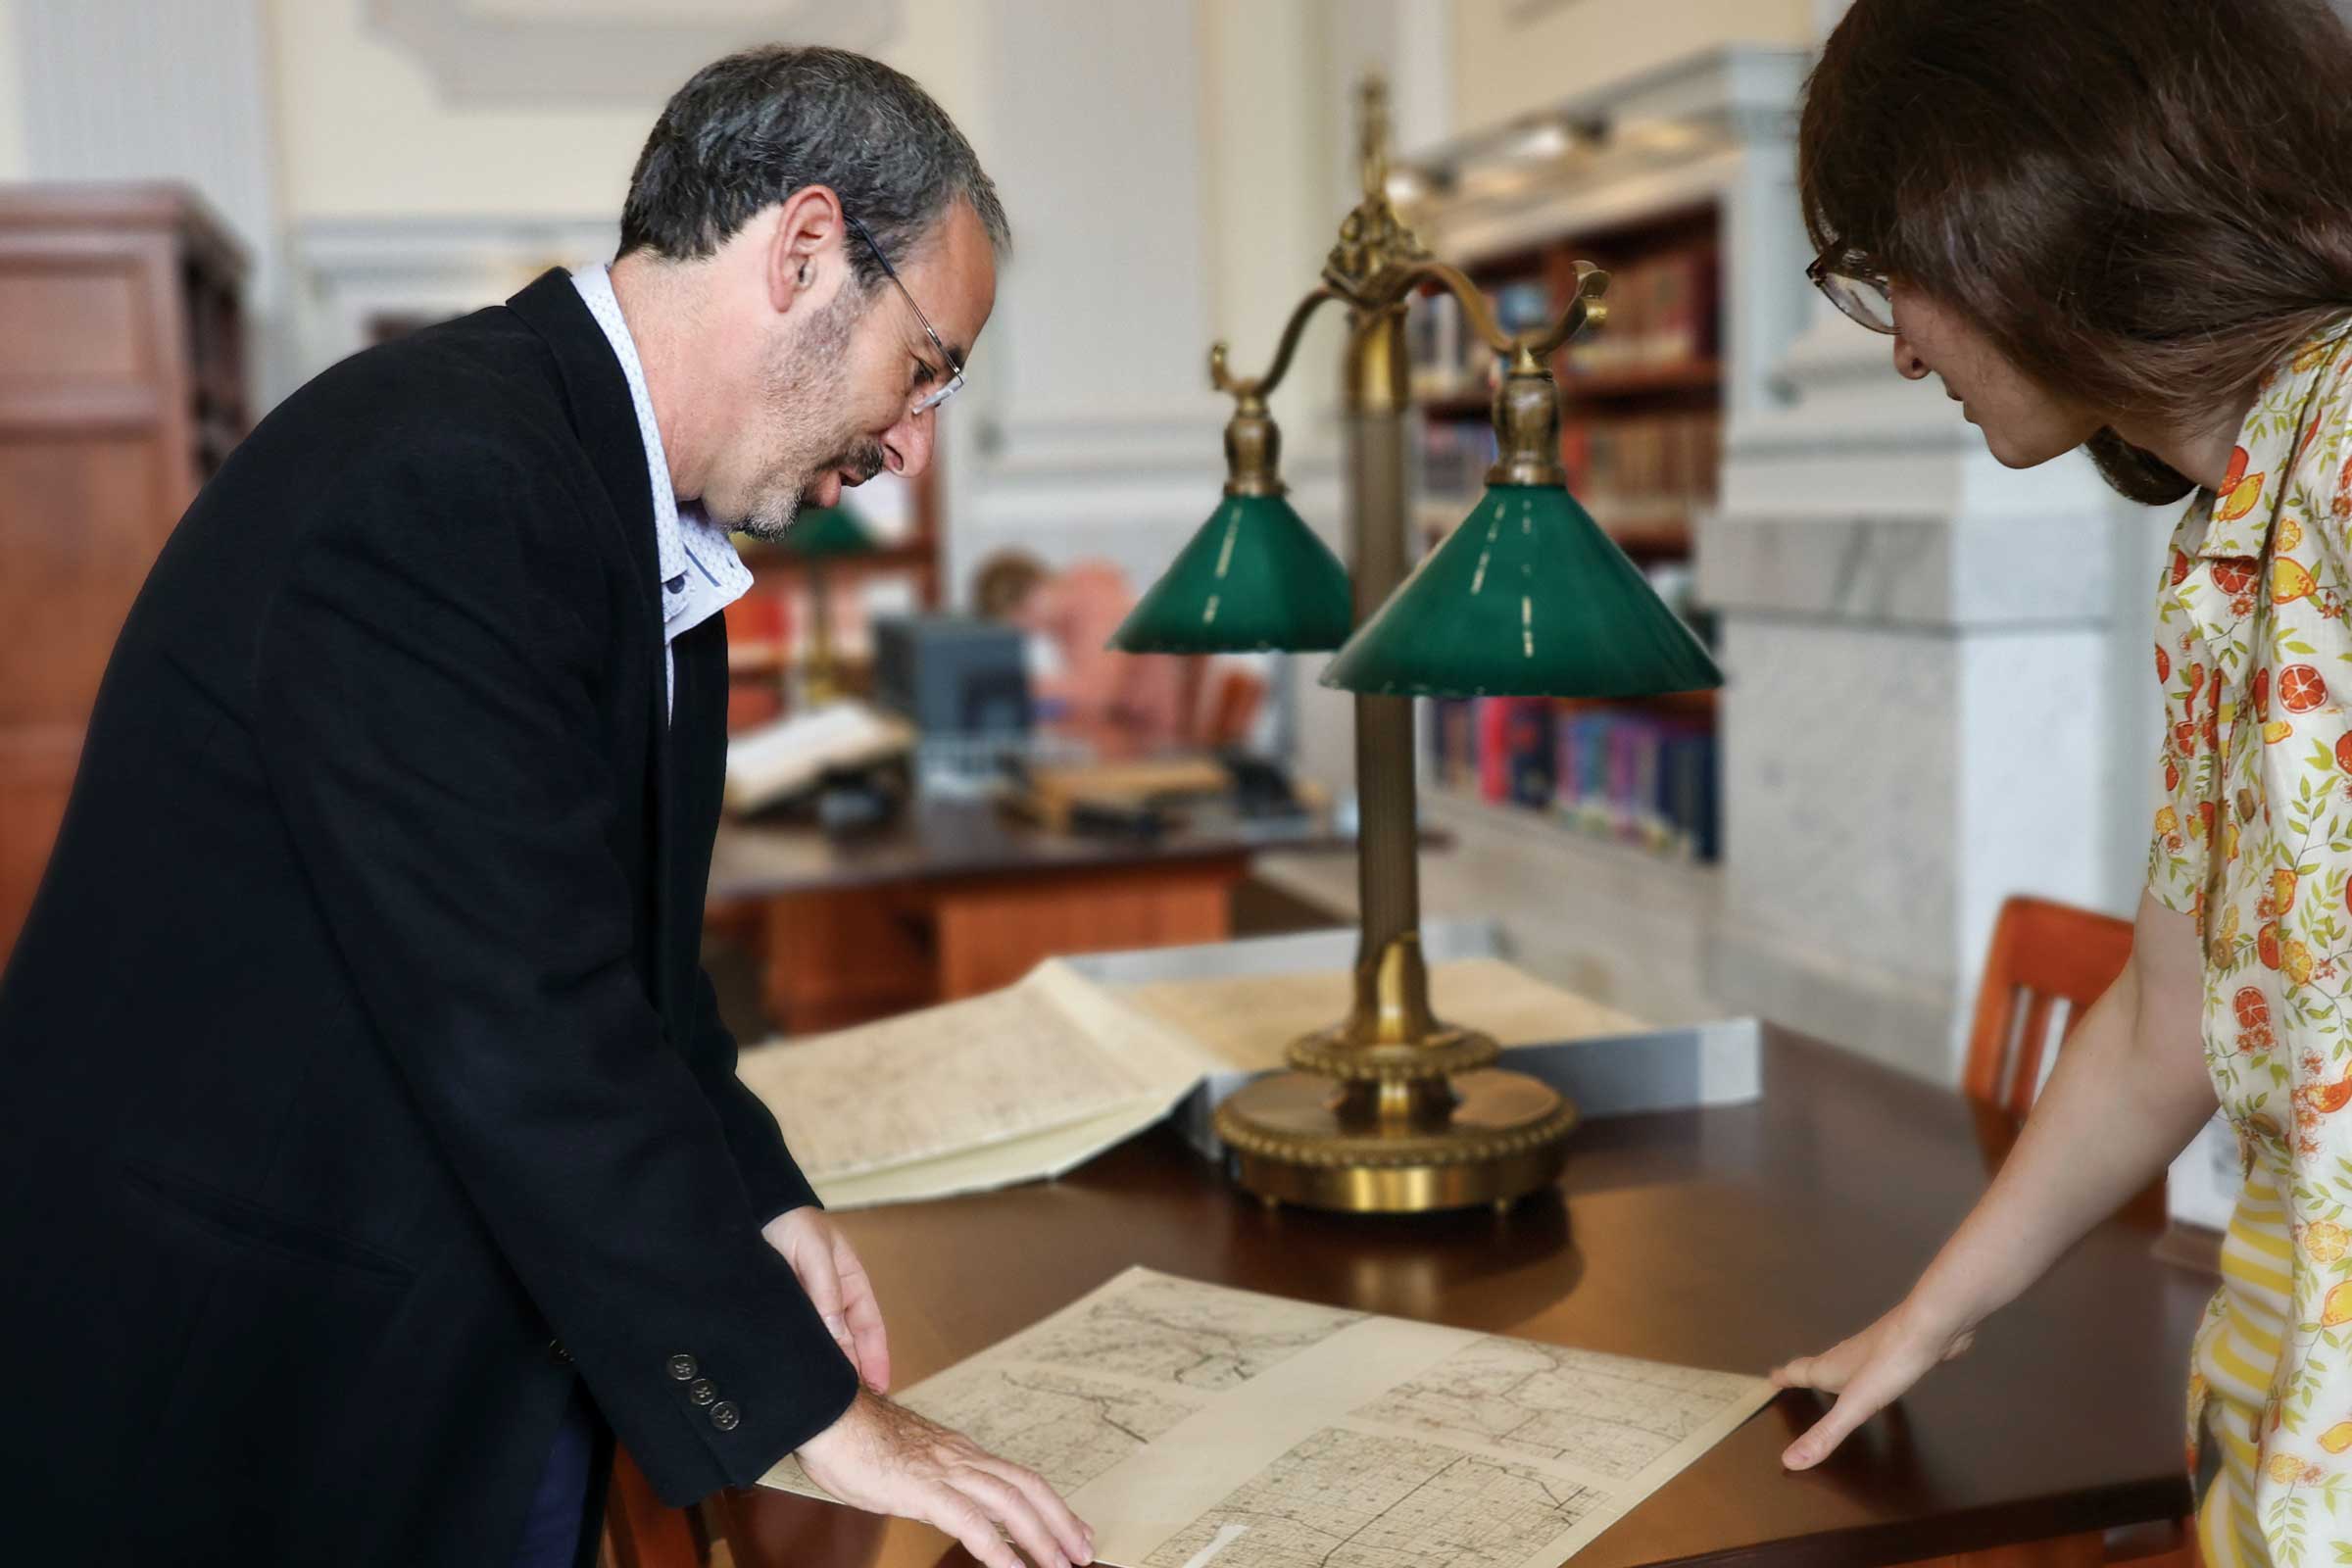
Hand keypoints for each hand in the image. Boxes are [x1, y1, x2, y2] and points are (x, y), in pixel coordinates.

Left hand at [763, 1207, 889, 1392]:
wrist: (754, 1209)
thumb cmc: (793, 1223)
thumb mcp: (816, 1254)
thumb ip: (826, 1292)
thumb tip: (837, 1337)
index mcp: (850, 1283)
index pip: (869, 1327)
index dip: (876, 1358)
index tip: (880, 1387)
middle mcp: (829, 1299)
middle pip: (846, 1343)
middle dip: (850, 1373)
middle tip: (850, 1406)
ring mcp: (805, 1306)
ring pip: (818, 1344)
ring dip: (822, 1368)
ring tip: (824, 1401)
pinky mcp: (780, 1311)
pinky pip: (792, 1338)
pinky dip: (796, 1356)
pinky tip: (793, 1377)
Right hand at [798, 1388, 1095, 1567]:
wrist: (827, 1412)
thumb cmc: (854, 1440)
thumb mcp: (905, 1466)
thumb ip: (931, 1483)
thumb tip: (944, 1504)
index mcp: (959, 1452)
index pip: (1018, 1477)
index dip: (1050, 1504)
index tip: (1072, 1528)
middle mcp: (962, 1457)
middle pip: (1027, 1487)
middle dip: (1061, 1522)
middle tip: (1084, 1553)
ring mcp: (945, 1471)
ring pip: (1010, 1503)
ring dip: (1041, 1538)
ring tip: (1061, 1566)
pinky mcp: (923, 1488)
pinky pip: (970, 1521)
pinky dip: (997, 1549)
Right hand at [1770, 1298, 1976, 1469]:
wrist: (1930, 1328)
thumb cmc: (1888, 1364)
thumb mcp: (1855, 1407)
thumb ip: (1825, 1434)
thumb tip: (1789, 1461)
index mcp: (1830, 1368)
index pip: (1798, 1372)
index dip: (1783, 1377)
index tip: (1770, 1379)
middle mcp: (1846, 1356)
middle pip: (1817, 1365)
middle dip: (1803, 1374)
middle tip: (1792, 1380)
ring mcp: (1873, 1351)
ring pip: (1844, 1361)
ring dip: (1833, 1370)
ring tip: (1830, 1381)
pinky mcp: (1897, 1351)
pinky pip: (1873, 1362)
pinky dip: (1865, 1371)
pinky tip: (1879, 1378)